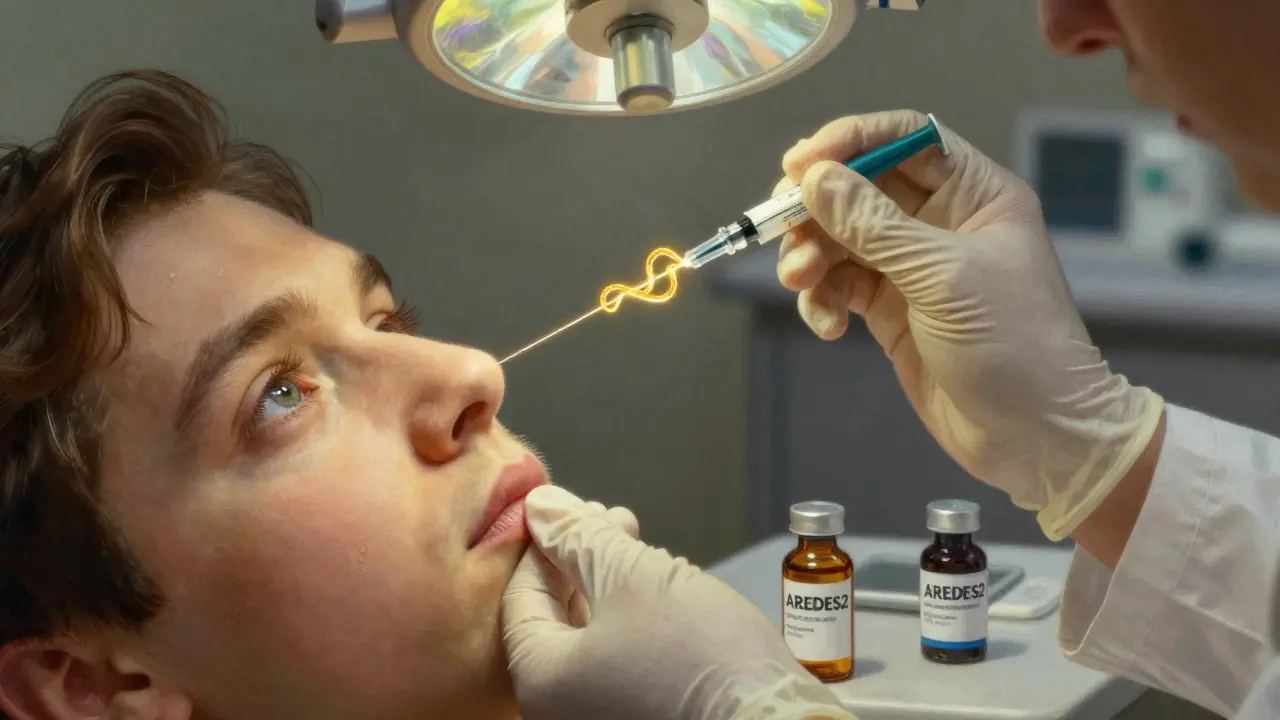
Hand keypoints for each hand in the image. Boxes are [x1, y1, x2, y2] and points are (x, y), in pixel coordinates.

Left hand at [502, 485, 852, 719]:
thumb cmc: (698, 654)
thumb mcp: (633, 576)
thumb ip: (578, 538)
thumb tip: (540, 506)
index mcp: (541, 681)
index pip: (519, 598)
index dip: (544, 543)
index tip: (568, 507)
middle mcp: (561, 711)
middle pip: (554, 618)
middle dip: (580, 557)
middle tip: (607, 516)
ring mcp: (602, 715)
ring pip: (588, 637)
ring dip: (607, 581)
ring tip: (635, 540)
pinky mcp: (640, 715)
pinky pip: (617, 661)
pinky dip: (629, 619)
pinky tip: (656, 586)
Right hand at [774, 110, 1164, 539]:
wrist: (1036, 437)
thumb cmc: (1014, 345)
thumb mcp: (943, 276)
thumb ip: (875, 225)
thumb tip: (816, 179)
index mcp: (976, 193)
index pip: (905, 138)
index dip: (851, 141)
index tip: (801, 163)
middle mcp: (943, 222)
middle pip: (861, 187)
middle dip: (818, 207)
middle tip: (780, 225)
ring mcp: (914, 268)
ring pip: (841, 238)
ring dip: (811, 256)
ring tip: (802, 284)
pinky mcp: (893, 311)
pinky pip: (841, 286)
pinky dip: (823, 300)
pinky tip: (828, 327)